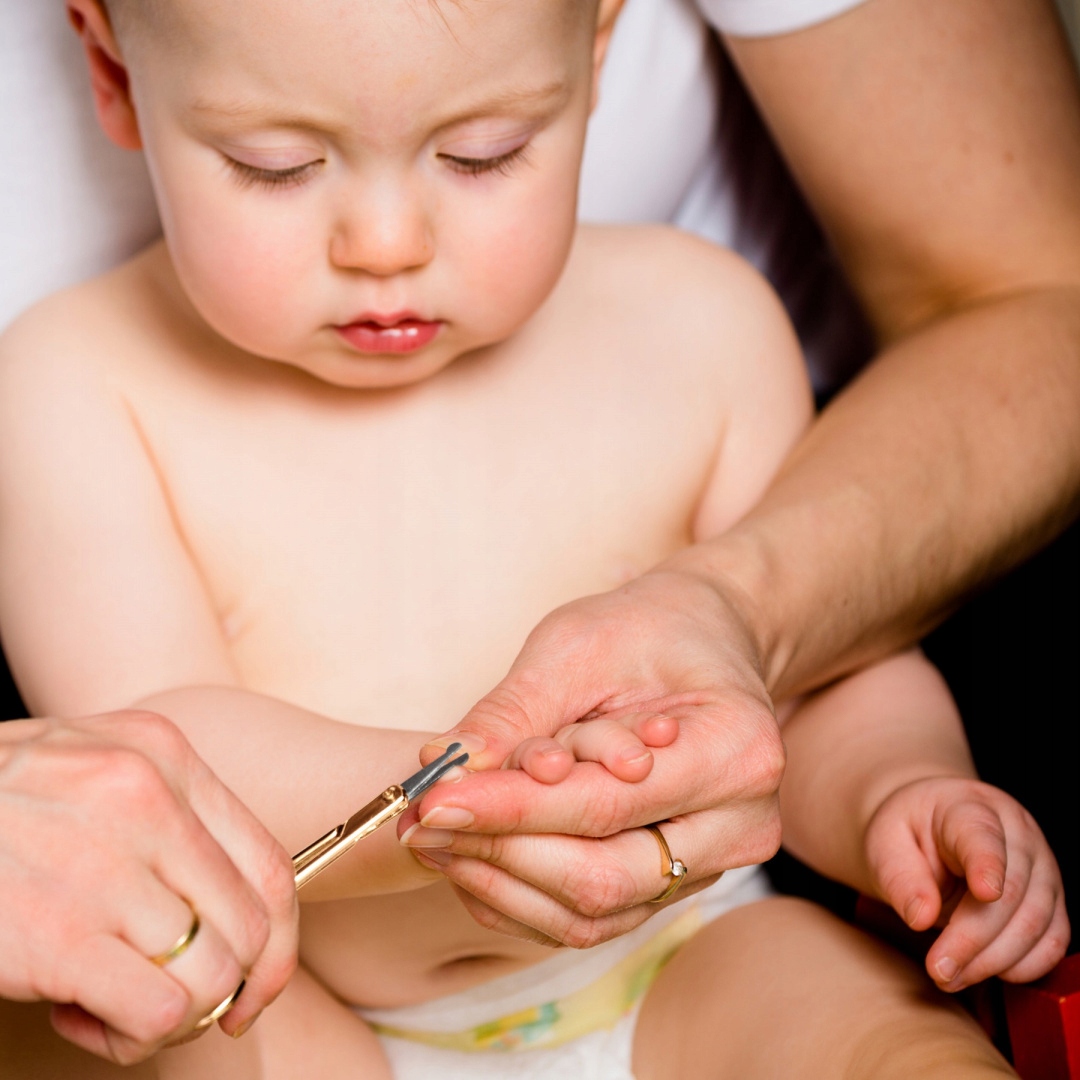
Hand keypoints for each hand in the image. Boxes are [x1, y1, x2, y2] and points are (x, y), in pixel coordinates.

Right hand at [0, 711, 297, 1064]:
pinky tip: (82, 1014)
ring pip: (212, 975)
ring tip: (117, 1003)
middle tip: (182, 1004)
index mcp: (164, 755)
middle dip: (230, 987)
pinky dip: (131, 1034)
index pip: (270, 863)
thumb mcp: (94, 767)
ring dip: (174, 1015)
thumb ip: (167, 813)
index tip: (259, 982)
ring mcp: (104, 863)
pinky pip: (157, 1012)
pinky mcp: (57, 933)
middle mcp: (147, 798)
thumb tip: (234, 906)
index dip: (280, 941)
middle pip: (250, 926)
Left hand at [404, 568, 785, 946]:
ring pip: (592, 913)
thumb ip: (514, 713)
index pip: (604, 807)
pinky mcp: (675, 881)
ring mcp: (712, 863)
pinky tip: (472, 857)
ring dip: (501, 882)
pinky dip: (522, 896)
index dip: (510, 810)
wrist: (702, 636)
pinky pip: (592, 917)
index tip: (433, 800)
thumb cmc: (646, 628)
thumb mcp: (577, 645)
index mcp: (737, 753)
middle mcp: (739, 825)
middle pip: (602, 879)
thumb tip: (441, 767)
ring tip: (435, 835)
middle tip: (422, 822)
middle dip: (501, 853)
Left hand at [864, 776, 1069, 991]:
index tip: (985, 893)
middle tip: (938, 970)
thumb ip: (899, 876)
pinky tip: (984, 970)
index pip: (983, 835)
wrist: (932, 828)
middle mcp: (1017, 833)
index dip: (987, 865)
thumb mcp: (884, 843)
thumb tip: (921, 917)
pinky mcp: (1052, 900)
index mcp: (969, 807)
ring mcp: (1042, 867)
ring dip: (994, 960)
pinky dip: (1023, 966)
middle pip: (1010, 892)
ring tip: (950, 976)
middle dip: (974, 940)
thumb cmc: (908, 833)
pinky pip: (1053, 941)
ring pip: (1036, 923)